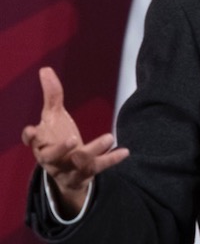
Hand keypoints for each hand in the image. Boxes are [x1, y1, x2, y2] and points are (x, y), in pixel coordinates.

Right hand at [22, 67, 128, 216]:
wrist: (65, 174)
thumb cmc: (56, 139)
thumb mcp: (53, 117)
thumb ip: (52, 96)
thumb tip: (45, 69)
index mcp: (41, 144)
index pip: (32, 142)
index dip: (30, 137)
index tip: (33, 130)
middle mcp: (52, 159)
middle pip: (52, 156)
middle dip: (61, 149)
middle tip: (73, 139)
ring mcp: (69, 168)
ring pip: (79, 162)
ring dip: (93, 149)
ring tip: (109, 137)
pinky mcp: (85, 174)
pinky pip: (99, 167)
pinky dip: (112, 159)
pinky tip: (125, 151)